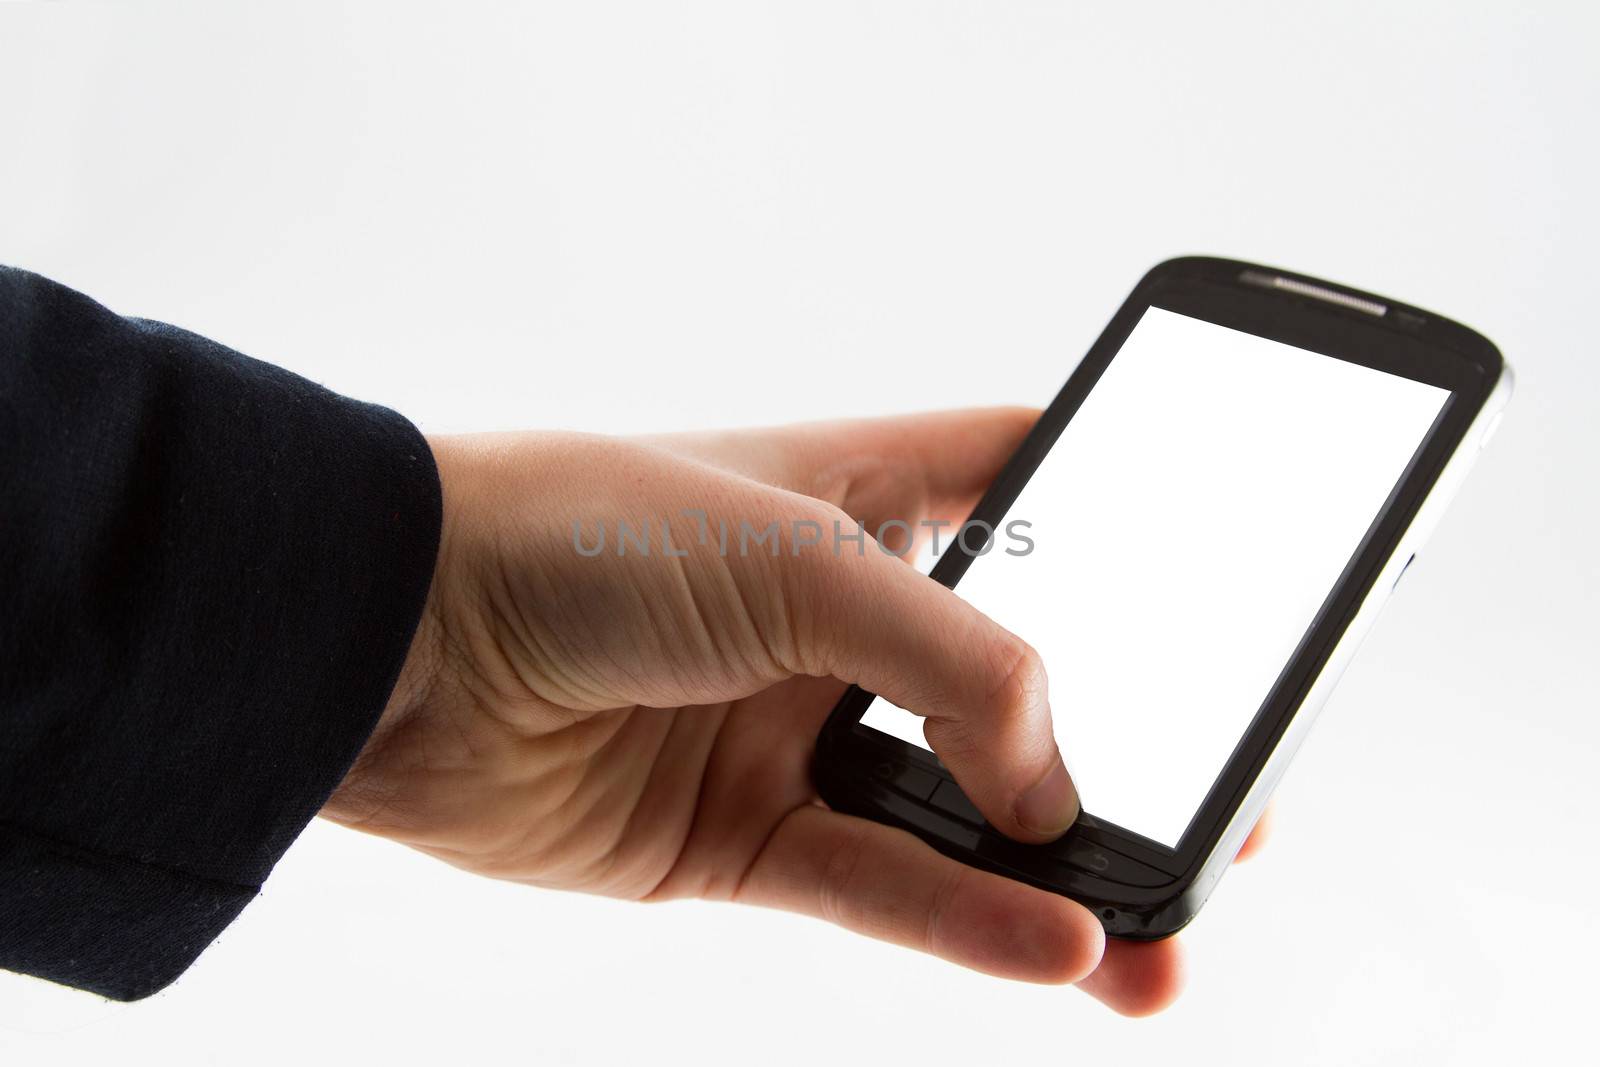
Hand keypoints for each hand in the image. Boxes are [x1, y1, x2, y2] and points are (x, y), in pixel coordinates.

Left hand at [322, 408, 1269, 1015]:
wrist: (399, 642)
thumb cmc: (583, 531)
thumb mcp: (804, 555)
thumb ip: (961, 663)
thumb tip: (1054, 790)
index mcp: (870, 494)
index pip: (1034, 487)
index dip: (1135, 517)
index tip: (1232, 576)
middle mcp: (844, 617)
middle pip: (1024, 685)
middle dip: (1130, 745)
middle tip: (1237, 796)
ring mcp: (798, 732)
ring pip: (964, 818)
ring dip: (1065, 874)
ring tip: (1169, 925)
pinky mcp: (744, 839)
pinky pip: (882, 891)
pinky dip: (970, 925)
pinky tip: (1063, 950)